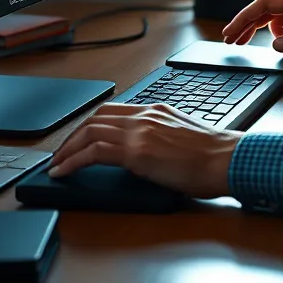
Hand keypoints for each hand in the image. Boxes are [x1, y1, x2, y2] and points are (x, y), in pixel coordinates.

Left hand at [47, 103, 241, 197]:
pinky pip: (94, 153)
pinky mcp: (137, 153)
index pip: (112, 111)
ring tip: (56, 165)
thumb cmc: (212, 154)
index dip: (89, 125)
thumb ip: (158, 135)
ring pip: (90, 132)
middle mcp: (145, 116)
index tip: (78, 139)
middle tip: (60, 154)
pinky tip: (63, 172)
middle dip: (73, 136)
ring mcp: (140, 132)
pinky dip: (73, 161)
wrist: (225, 159)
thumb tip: (142, 150)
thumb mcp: (181, 134)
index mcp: (155, 110)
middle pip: (96, 118)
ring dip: (67, 149)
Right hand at [222, 0, 282, 58]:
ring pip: (270, 20)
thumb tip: (274, 44)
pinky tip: (274, 46)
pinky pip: (282, 30)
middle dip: (245, 25)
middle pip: (263, 12)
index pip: (264, 4)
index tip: (231, 30)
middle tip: (229, 40)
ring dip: (255, 30)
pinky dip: (274, 37)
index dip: (245, 16)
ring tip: (241, 43)